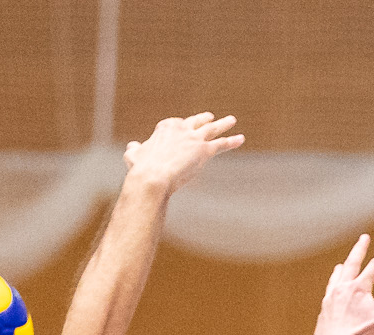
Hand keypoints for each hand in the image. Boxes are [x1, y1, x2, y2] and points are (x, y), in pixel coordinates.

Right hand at [124, 112, 243, 193]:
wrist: (152, 177)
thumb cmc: (141, 169)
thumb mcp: (134, 155)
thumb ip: (135, 149)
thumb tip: (133, 146)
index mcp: (166, 128)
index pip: (178, 125)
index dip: (182, 128)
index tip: (185, 127)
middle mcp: (182, 129)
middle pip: (196, 122)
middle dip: (204, 119)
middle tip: (211, 117)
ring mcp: (194, 138)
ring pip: (212, 129)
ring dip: (223, 124)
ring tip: (231, 120)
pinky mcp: (204, 151)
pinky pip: (221, 144)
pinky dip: (231, 141)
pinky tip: (240, 139)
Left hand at [313, 235, 373, 334]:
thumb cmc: (360, 333)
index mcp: (360, 287)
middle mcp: (344, 288)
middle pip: (352, 263)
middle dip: (360, 249)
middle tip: (364, 237)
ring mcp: (331, 298)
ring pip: (337, 278)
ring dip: (342, 269)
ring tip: (341, 265)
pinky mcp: (324, 310)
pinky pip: (329, 294)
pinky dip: (332, 289)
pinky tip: (331, 292)